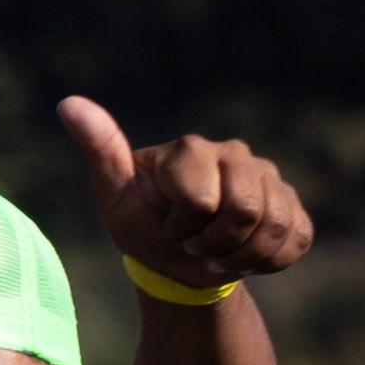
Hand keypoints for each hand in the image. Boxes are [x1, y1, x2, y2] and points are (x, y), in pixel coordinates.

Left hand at [63, 96, 310, 290]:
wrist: (175, 261)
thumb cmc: (140, 224)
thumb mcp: (114, 195)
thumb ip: (101, 150)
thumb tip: (68, 103)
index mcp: (191, 150)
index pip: (201, 200)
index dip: (182, 227)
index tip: (167, 226)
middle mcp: (236, 155)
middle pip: (246, 211)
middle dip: (214, 244)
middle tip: (192, 244)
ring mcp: (270, 179)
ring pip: (275, 227)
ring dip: (241, 257)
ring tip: (216, 253)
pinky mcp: (293, 206)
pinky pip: (297, 238)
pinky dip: (268, 261)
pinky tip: (243, 256)